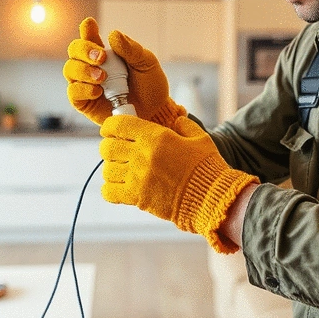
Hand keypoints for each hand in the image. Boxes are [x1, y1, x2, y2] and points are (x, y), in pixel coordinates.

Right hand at [63, 17, 184, 125]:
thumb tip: (113, 35)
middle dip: (84, 50)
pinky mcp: (85, 103)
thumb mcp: (146, 63)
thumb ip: (131, 49)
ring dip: (83, 70)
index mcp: (106, 53)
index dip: (87, 30)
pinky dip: (82, 89)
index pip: (90, 38)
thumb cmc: (150, 85)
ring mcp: (86, 84)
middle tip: (101, 57)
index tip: (90, 24)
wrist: (155, 111)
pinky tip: (97, 91)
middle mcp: (92, 66)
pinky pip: (73, 93)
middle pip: (74, 51)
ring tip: (102, 77)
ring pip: (70, 70)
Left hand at [100, 115, 258, 252]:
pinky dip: (110, 190)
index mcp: (156, 137)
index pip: (118, 125)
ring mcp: (138, 178)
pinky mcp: (138, 198)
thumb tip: (177, 119)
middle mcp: (142, 155)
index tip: (111, 130)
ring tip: (121, 171)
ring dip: (112, 169)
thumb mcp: (200, 139)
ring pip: (107, 170)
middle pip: (107, 148)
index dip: (110, 126)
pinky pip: (109, 192)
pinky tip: (120, 188)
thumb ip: (185, 126)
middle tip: (117, 152)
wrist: (211, 198)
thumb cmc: (207, 168)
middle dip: (109, 148)